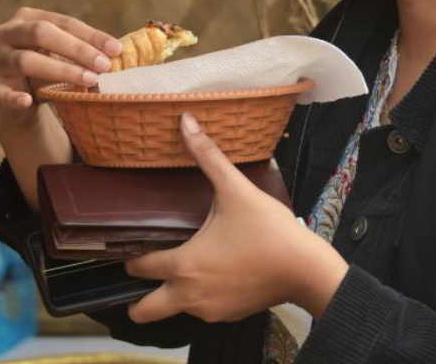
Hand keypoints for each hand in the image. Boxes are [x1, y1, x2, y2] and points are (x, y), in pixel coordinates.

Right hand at [0, 7, 121, 131]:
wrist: (12, 102)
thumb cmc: (43, 70)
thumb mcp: (60, 55)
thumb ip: (81, 51)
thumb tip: (117, 52)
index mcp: (26, 19)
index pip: (62, 22)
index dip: (90, 35)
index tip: (116, 49)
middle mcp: (7, 34)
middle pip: (41, 33)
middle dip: (77, 49)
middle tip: (104, 65)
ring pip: (26, 61)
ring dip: (61, 71)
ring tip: (89, 81)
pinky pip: (2, 93)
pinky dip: (15, 97)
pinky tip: (28, 101)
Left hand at [126, 114, 347, 323]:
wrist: (306, 269)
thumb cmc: (268, 230)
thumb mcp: (235, 188)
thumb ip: (207, 156)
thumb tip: (185, 121)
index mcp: (183, 265)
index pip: (140, 269)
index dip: (131, 259)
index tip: (129, 251)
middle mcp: (190, 295)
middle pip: (146, 311)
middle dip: (136, 301)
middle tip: (140, 280)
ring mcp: (210, 310)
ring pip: (176, 310)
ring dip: (173, 295)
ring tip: (183, 268)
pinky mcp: (230, 316)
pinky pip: (204, 311)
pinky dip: (201, 298)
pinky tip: (214, 275)